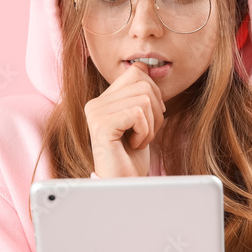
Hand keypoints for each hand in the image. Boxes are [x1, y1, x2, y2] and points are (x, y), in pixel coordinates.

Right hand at [84, 61, 166, 177]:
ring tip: (139, 140)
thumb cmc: (132, 156)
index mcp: (103, 99)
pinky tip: (134, 145)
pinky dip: (145, 132)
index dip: (154, 93)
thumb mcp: (139, 120)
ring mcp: (96, 113)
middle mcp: (95, 103)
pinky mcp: (101, 125)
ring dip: (151, 125)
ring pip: (144, 99)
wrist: (124, 184)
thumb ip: (140, 94)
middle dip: (156, 111)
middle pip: (144, 84)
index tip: (149, 117)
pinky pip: (138, 114)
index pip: (137, 72)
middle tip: (145, 132)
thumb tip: (146, 67)